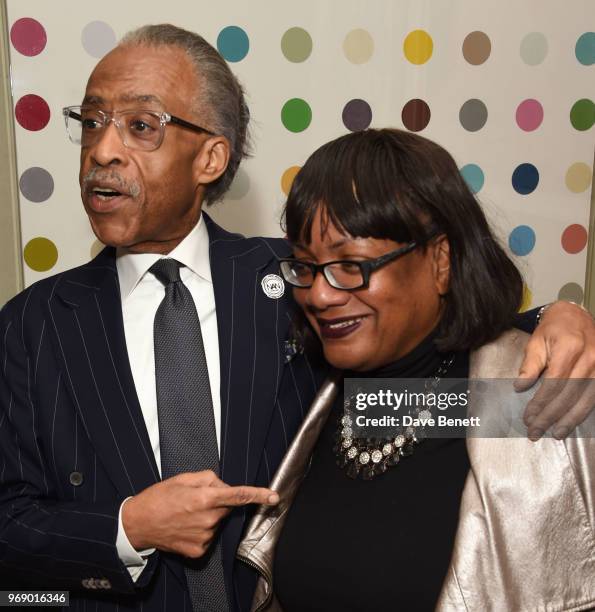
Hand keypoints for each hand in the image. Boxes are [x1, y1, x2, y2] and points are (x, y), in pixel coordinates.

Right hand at [122, 470, 278, 557]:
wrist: (138, 524)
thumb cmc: (159, 497)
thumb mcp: (183, 478)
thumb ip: (209, 478)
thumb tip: (223, 486)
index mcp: (205, 498)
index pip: (238, 495)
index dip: (259, 495)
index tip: (274, 497)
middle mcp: (208, 519)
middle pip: (225, 507)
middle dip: (216, 501)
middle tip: (194, 499)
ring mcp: (204, 537)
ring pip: (217, 522)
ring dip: (207, 516)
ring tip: (185, 513)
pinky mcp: (198, 550)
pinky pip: (208, 536)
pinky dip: (200, 530)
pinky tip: (185, 526)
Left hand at [515, 301, 594, 439]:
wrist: (576, 316)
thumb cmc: (553, 329)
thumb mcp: (536, 341)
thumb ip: (530, 364)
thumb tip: (520, 387)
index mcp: (569, 348)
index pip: (554, 382)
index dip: (540, 402)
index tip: (528, 417)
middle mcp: (589, 358)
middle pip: (569, 394)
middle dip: (551, 416)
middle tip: (536, 431)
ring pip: (585, 400)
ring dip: (569, 420)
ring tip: (555, 434)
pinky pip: (594, 397)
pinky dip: (583, 412)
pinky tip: (572, 423)